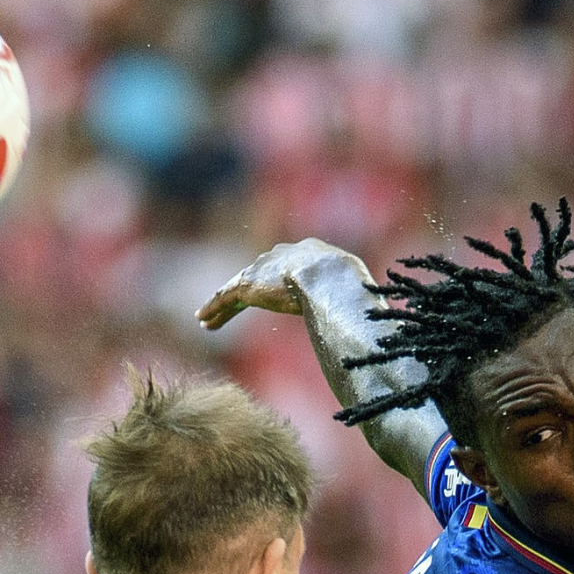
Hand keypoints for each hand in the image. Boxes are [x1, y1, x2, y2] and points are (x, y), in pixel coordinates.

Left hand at [196, 238, 367, 329]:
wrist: (330, 276)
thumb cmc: (350, 284)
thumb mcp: (354, 288)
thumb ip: (351, 298)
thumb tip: (371, 316)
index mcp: (307, 253)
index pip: (286, 267)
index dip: (276, 281)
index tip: (272, 292)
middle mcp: (280, 257)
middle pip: (256, 275)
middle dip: (243, 289)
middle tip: (231, 302)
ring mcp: (263, 270)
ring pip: (236, 288)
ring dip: (221, 305)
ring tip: (206, 318)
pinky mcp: (249, 286)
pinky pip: (225, 299)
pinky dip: (214, 309)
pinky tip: (203, 320)